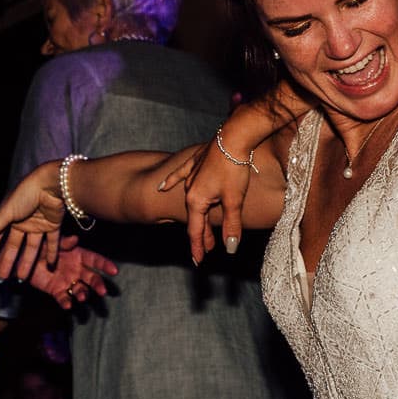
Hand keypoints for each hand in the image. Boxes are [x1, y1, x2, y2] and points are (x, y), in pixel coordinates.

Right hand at [0, 162, 67, 279]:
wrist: (52, 184)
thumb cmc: (26, 194)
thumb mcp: (6, 213)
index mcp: (9, 215)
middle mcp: (23, 220)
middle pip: (14, 245)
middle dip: (8, 261)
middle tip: (3, 278)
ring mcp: (38, 223)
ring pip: (32, 247)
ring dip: (28, 262)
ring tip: (22, 279)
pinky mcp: (54, 224)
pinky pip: (52, 242)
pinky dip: (51, 253)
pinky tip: (48, 266)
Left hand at [25, 235, 116, 310]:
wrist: (24, 259)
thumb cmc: (41, 246)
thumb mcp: (51, 242)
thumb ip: (63, 242)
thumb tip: (75, 238)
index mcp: (78, 255)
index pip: (94, 260)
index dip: (105, 265)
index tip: (114, 271)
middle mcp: (77, 270)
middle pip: (91, 277)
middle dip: (98, 284)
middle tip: (102, 291)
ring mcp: (68, 281)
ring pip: (80, 290)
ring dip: (83, 294)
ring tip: (82, 298)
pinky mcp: (57, 291)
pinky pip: (64, 298)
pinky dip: (66, 302)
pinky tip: (67, 305)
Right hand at [182, 133, 257, 264]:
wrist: (234, 136)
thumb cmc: (234, 167)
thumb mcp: (234, 200)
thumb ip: (231, 225)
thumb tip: (229, 249)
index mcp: (196, 200)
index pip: (196, 230)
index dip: (198, 248)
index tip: (198, 262)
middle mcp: (189, 189)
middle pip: (195, 217)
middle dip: (201, 235)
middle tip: (206, 250)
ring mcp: (191, 175)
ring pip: (192, 201)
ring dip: (197, 216)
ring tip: (201, 229)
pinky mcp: (196, 162)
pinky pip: (180, 175)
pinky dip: (172, 182)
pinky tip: (163, 187)